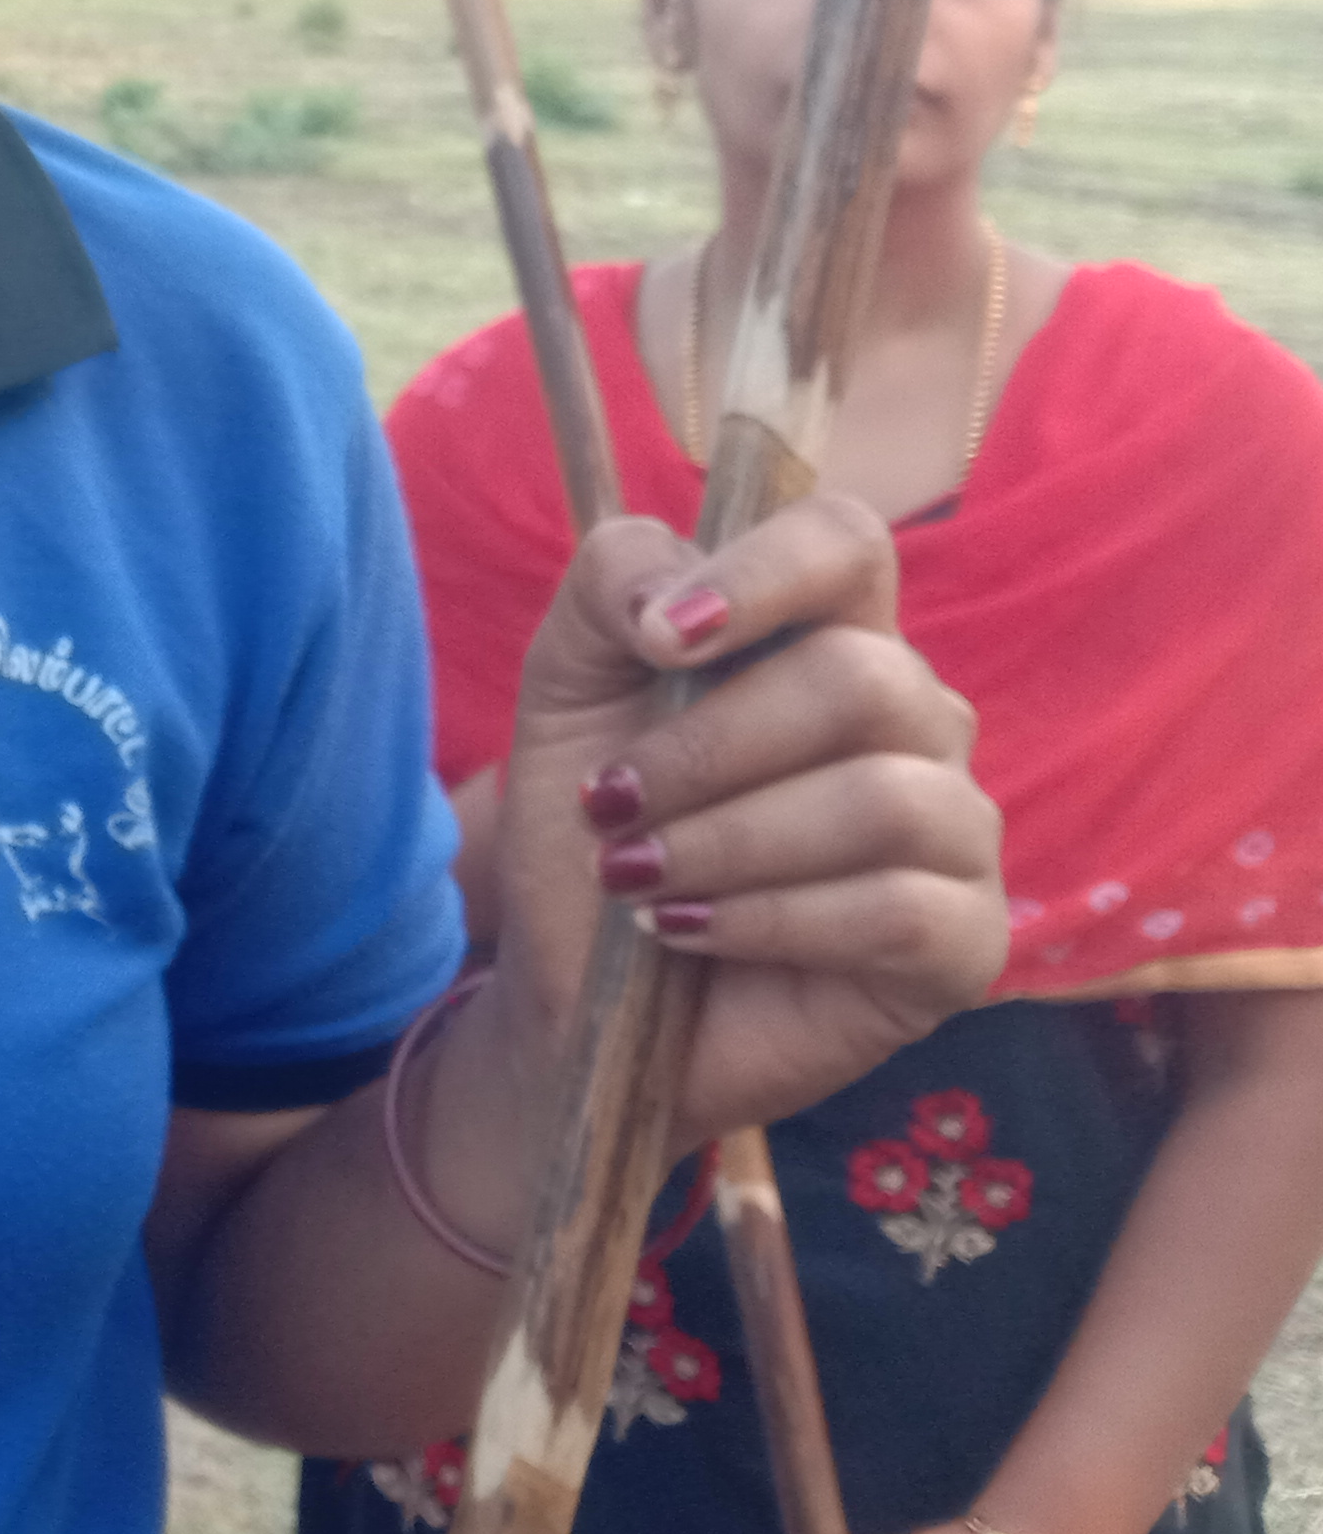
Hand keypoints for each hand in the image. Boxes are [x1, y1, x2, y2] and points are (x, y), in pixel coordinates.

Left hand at [491, 493, 1004, 1150]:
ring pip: (883, 799)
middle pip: (858, 678)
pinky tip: (688, 933)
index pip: (847, 542)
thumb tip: (674, 608)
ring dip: (725, 843)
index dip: (762, 576)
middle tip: (610, 809)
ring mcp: (954, 829)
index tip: (659, 643)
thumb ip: (613, 589)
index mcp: (827, 633)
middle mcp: (913, 719)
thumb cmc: (595, 826)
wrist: (581, 991)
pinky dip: (767, 921)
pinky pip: (899, 909)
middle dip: (705, 750)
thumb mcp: (568, 686)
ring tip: (638, 881)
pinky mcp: (964, 942)